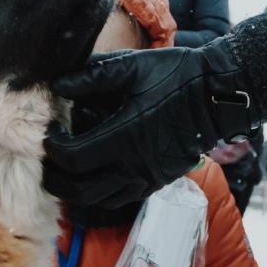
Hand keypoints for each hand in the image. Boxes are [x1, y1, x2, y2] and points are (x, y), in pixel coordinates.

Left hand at [43, 38, 260, 207]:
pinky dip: (99, 192)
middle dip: (56, 176)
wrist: (216, 95)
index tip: (52, 130)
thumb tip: (57, 83)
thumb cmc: (175, 75)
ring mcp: (147, 178)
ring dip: (75, 188)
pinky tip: (95, 170)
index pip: (74, 158)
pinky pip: (120, 199)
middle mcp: (135, 165)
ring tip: (68, 166)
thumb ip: (92, 75)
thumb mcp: (132, 66)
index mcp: (126, 136)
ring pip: (98, 200)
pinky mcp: (156, 182)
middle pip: (80, 190)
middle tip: (50, 156)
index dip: (53, 147)